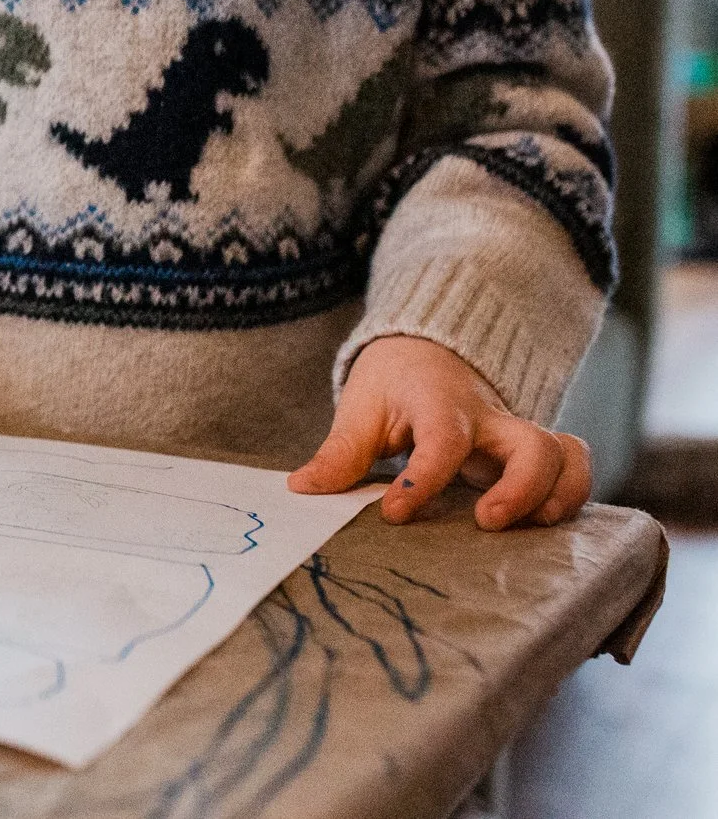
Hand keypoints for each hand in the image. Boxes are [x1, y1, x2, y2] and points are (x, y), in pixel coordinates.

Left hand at [288, 334, 592, 528]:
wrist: (428, 349)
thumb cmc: (393, 383)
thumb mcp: (361, 409)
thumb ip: (340, 453)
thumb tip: (303, 490)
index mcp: (438, 403)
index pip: (443, 441)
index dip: (422, 481)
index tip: (394, 513)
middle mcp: (489, 417)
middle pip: (533, 444)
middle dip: (521, 488)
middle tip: (485, 522)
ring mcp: (516, 434)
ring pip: (566, 454)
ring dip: (558, 494)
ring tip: (528, 528)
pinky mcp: (532, 451)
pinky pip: (574, 464)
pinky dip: (573, 493)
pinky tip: (544, 523)